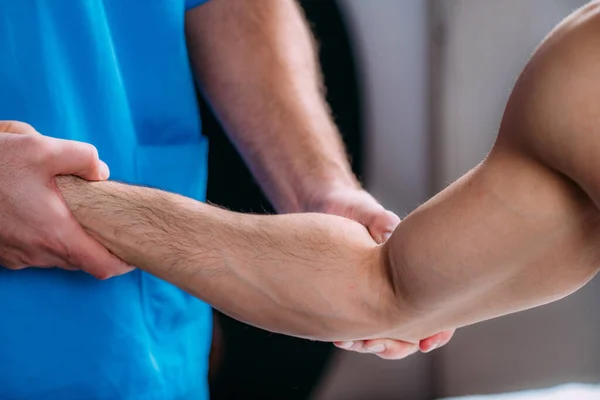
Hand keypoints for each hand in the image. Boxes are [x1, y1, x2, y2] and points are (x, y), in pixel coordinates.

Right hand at [0, 121, 132, 278]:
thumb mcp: (42, 148)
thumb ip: (82, 157)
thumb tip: (102, 173)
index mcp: (55, 234)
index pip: (102, 266)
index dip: (123, 263)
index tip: (133, 252)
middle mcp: (37, 253)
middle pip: (81, 260)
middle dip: (96, 245)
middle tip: (105, 224)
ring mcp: (17, 257)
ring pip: (57, 257)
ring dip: (69, 240)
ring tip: (71, 214)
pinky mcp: (2, 255)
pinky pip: (34, 254)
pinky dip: (46, 240)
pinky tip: (42, 215)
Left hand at [308, 185, 455, 358]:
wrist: (322, 207)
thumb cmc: (350, 206)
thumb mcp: (366, 211)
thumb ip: (380, 220)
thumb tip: (391, 231)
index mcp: (410, 266)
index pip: (436, 305)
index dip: (438, 329)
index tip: (425, 342)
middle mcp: (397, 284)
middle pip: (411, 328)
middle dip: (398, 344)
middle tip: (377, 345)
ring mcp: (376, 293)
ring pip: (386, 332)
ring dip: (373, 344)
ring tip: (355, 344)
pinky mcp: (354, 298)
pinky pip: (361, 328)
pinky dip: (354, 338)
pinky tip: (341, 340)